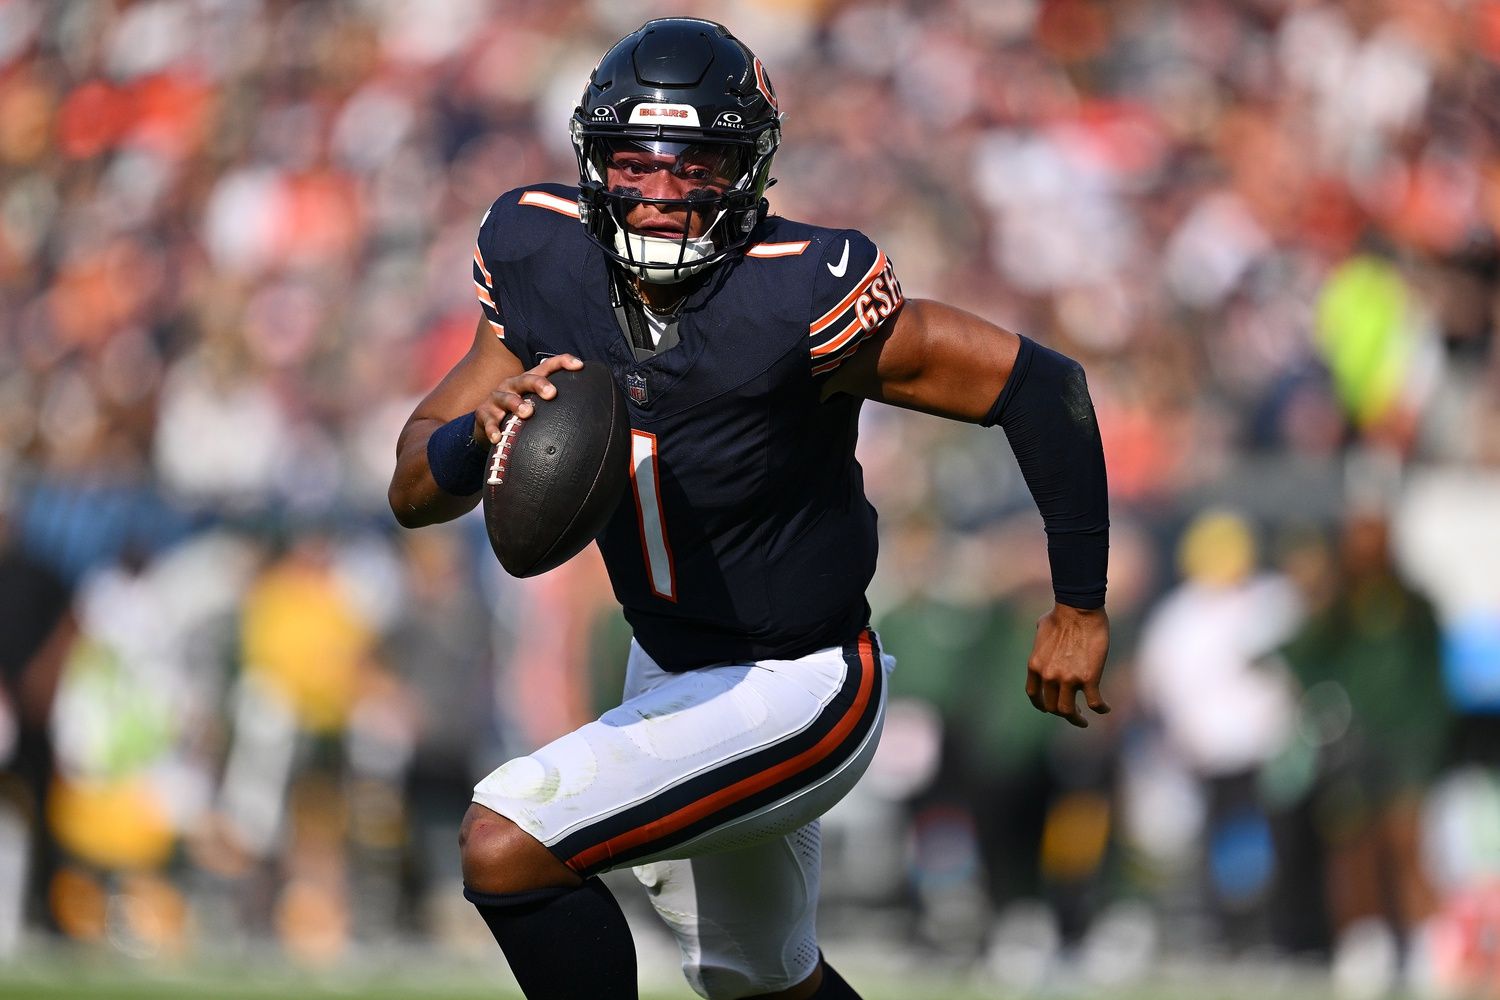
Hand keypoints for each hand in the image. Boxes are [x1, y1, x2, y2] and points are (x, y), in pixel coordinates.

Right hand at [474, 355, 583, 443]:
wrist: (487, 424)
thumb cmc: (518, 413)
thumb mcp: (535, 403)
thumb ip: (555, 404)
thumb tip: (591, 413)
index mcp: (528, 380)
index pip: (547, 366)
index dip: (563, 362)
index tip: (580, 365)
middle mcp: (513, 385)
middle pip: (526, 379)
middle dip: (539, 384)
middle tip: (551, 393)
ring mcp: (497, 399)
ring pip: (507, 398)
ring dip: (517, 404)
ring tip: (527, 413)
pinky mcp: (484, 415)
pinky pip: (489, 422)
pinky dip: (493, 429)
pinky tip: (498, 437)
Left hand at [1025, 604, 1110, 727]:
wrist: (1078, 608)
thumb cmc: (1061, 614)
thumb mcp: (1040, 629)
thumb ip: (1040, 641)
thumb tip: (1042, 637)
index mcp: (1035, 665)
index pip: (1034, 695)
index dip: (1041, 704)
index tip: (1048, 708)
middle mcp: (1049, 676)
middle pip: (1052, 706)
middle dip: (1062, 713)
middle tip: (1073, 715)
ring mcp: (1068, 679)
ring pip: (1069, 711)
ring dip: (1076, 719)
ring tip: (1083, 720)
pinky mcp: (1088, 678)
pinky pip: (1094, 703)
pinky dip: (1101, 708)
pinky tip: (1106, 708)